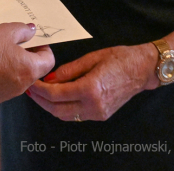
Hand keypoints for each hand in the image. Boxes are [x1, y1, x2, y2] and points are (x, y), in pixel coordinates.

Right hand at [0, 23, 54, 104]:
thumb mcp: (5, 30)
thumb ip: (23, 30)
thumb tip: (32, 31)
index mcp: (29, 68)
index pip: (49, 60)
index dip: (43, 48)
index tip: (32, 40)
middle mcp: (23, 85)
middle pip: (34, 69)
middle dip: (27, 55)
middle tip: (13, 43)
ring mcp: (9, 94)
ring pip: (18, 77)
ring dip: (14, 65)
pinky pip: (4, 85)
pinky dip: (1, 75)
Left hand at [26, 44, 154, 121]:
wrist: (142, 69)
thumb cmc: (119, 58)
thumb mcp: (91, 58)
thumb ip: (69, 70)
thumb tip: (50, 79)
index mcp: (90, 89)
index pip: (56, 94)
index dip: (40, 90)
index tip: (31, 82)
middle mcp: (94, 105)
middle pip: (57, 110)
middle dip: (40, 101)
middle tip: (30, 90)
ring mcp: (98, 113)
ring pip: (66, 116)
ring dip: (50, 107)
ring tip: (40, 94)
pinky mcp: (102, 115)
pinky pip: (76, 116)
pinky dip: (63, 109)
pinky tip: (57, 98)